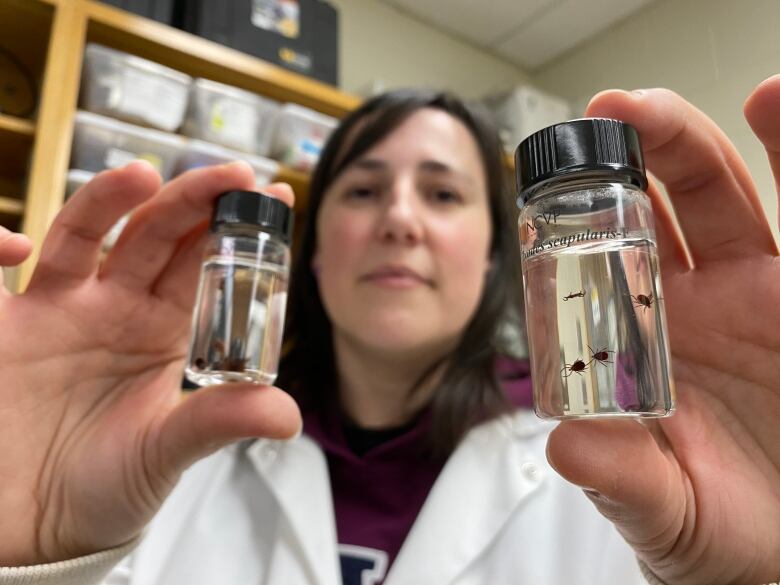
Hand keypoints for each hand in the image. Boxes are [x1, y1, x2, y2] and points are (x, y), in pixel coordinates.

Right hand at [0, 161, 300, 565]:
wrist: (35, 524)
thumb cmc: (106, 486)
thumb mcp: (168, 451)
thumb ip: (220, 422)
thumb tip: (289, 417)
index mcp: (165, 330)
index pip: (206, 265)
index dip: (238, 230)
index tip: (278, 197)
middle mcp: (118, 307)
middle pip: (158, 236)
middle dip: (193, 201)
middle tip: (232, 175)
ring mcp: (61, 307)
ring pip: (88, 234)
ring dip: (112, 201)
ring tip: (144, 176)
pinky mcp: (6, 322)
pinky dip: (0, 242)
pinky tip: (18, 243)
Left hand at [546, 78, 779, 583]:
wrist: (774, 544)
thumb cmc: (711, 523)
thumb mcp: (661, 508)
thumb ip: (619, 478)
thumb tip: (570, 445)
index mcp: (634, 339)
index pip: (597, 260)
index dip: (574, 220)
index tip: (548, 187)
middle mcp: (687, 301)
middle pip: (654, 203)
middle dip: (631, 150)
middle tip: (606, 114)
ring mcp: (748, 292)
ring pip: (719, 195)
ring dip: (692, 143)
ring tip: (670, 102)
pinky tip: (777, 106)